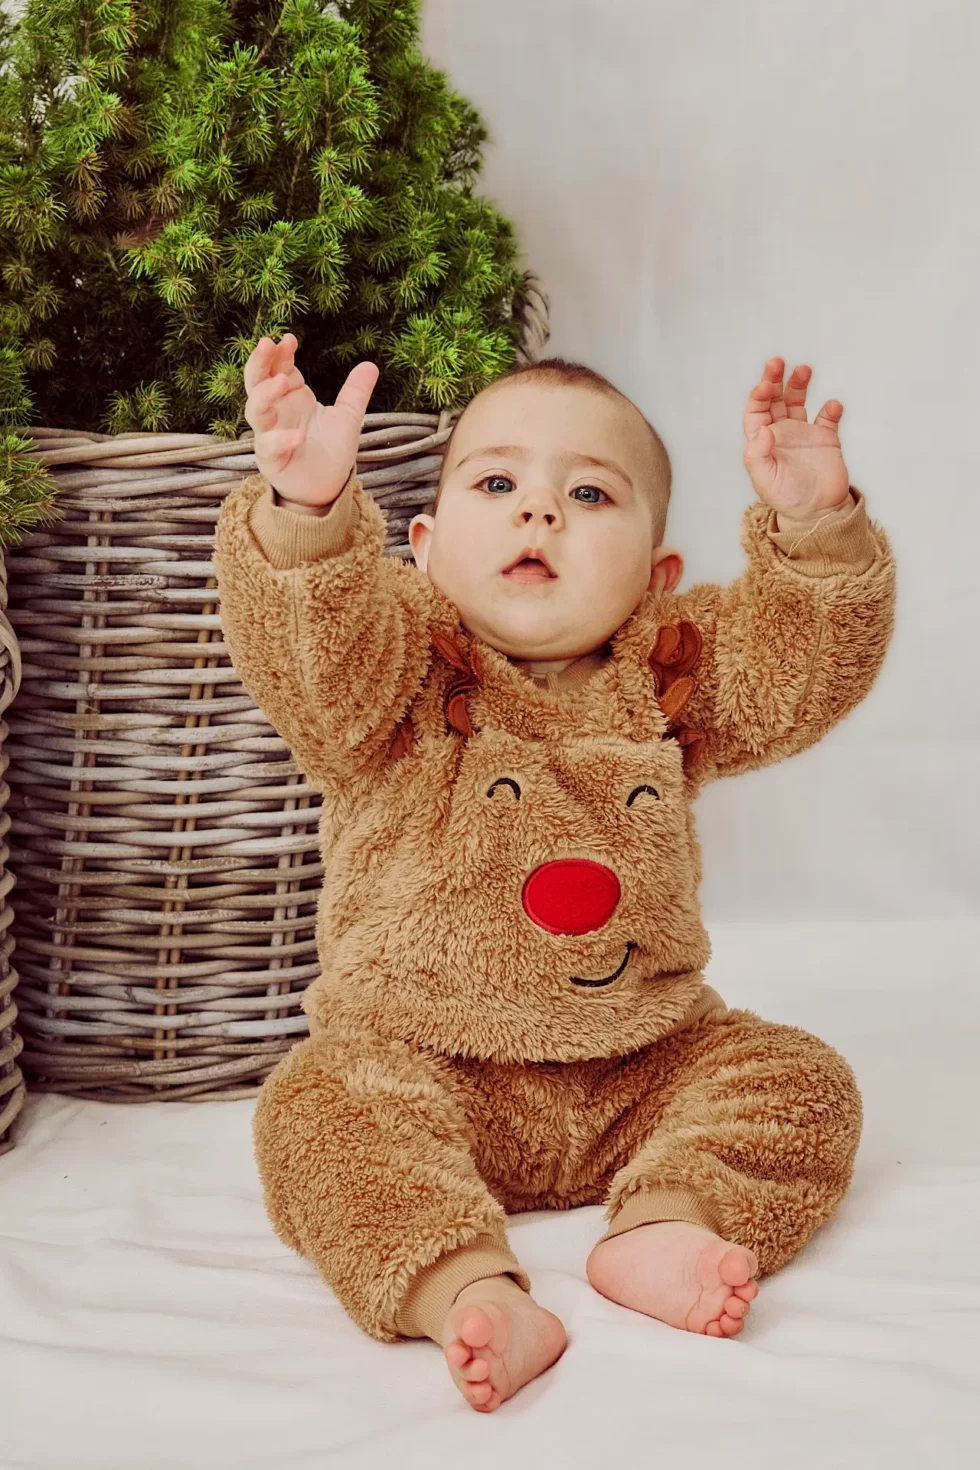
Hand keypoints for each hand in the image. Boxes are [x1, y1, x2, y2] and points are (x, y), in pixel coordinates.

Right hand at [243, 334, 379, 511]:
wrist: (326, 488)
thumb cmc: (331, 451)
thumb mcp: (347, 418)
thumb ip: (355, 392)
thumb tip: (371, 364)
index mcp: (291, 397)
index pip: (278, 368)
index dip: (280, 353)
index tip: (289, 339)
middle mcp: (276, 413)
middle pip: (257, 382)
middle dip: (260, 362)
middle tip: (267, 343)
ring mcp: (269, 435)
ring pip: (256, 411)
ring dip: (265, 395)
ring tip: (283, 382)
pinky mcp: (271, 459)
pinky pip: (270, 446)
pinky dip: (282, 440)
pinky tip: (300, 435)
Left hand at [742, 357, 851, 524]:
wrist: (817, 513)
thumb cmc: (786, 499)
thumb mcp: (765, 480)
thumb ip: (758, 455)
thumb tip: (763, 430)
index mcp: (763, 441)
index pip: (756, 412)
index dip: (758, 397)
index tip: (764, 386)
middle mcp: (781, 433)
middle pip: (775, 399)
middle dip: (775, 379)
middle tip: (777, 362)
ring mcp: (804, 434)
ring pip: (799, 401)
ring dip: (799, 385)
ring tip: (804, 370)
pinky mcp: (826, 439)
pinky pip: (828, 418)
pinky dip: (830, 409)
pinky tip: (832, 407)